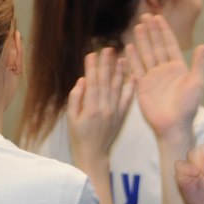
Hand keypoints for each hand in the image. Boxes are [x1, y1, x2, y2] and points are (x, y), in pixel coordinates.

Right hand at [66, 47, 133, 175]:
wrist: (94, 153)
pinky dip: (130, 87)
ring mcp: (115, 111)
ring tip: (122, 57)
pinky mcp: (121, 116)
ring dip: (120, 72)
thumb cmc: (78, 135)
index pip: (92, 83)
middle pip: (106, 82)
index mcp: (90, 108)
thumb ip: (76, 98)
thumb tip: (82, 80)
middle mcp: (105, 108)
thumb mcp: (70, 118)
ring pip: (118, 88)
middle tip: (109, 49)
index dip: (93, 67)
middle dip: (107, 64)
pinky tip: (133, 76)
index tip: (92, 53)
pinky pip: (127, 99)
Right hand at [128, 13, 203, 140]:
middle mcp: (165, 70)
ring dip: (141, 41)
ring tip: (137, 27)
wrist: (173, 125)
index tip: (158, 17)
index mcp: (179, 68)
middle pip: (157, 46)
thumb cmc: (188, 106)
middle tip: (145, 16)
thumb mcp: (197, 83)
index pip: (170, 45)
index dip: (164, 31)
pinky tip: (128, 47)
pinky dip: (132, 58)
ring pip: (146, 55)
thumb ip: (199, 64)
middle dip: (151, 31)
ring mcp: (153, 77)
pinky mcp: (143, 86)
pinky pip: (136, 69)